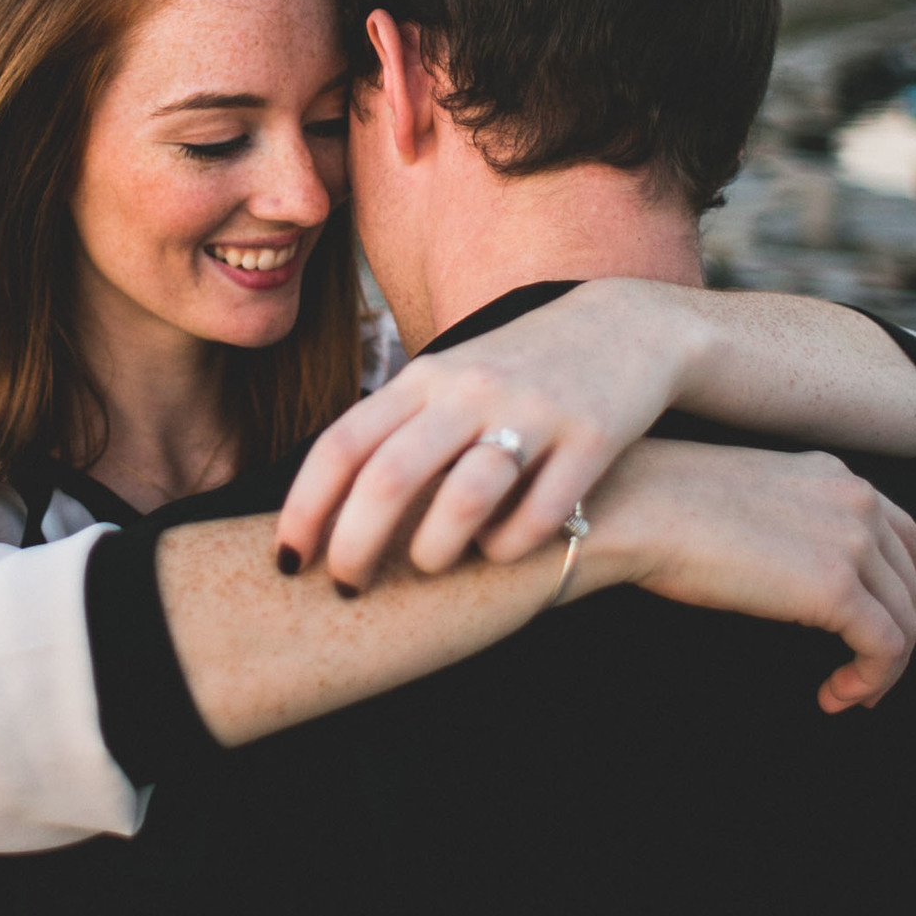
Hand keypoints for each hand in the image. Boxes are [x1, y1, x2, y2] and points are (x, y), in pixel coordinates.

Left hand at [277, 280, 705, 590]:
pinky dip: (511, 546)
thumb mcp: (448, 382)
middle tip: (347, 587)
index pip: (343, 444)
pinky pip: (540, 513)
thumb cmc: (517, 373)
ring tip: (430, 566)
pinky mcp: (590, 437)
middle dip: (356, 545)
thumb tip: (324, 503)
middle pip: (389, 477)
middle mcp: (470, 391)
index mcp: (425, 379)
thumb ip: (395, 428)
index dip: (306, 508)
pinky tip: (501, 552)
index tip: (288, 561)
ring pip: (464, 498)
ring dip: (435, 549)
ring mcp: (531, 412)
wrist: (627, 328)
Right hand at [574, 439, 915, 712]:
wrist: (636, 507)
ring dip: (884, 668)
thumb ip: (789, 519)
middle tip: (878, 676)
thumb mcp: (746, 495)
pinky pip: (884, 649)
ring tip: (850, 694)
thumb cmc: (662, 504)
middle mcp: (855, 501)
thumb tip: (796, 571)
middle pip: (911, 580)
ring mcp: (852, 543)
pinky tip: (836, 695)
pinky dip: (871, 681)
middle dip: (907, 633)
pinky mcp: (837, 590)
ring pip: (903, 619)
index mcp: (833, 474)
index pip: (905, 532)